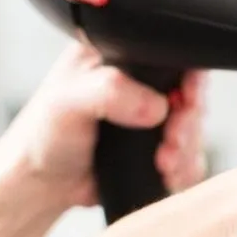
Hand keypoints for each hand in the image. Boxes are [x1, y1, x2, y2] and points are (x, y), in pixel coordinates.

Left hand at [0, 43, 206, 214]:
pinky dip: (186, 169)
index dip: (188, 77)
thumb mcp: (68, 101)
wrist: (42, 183)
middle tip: (171, 142)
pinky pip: (190, 158)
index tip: (184, 99)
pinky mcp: (156, 150)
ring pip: (194, 130)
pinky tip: (167, 174)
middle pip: (191, 96)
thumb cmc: (44, 136)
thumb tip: (157, 106)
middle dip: (188, 124)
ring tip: (163, 164)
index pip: (170, 53)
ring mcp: (149, 118)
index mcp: (117, 57)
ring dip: (187, 151)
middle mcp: (138, 85)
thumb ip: (111, 92)